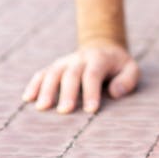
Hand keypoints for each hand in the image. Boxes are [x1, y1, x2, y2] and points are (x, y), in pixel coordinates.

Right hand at [21, 41, 138, 113]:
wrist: (103, 46)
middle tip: (65, 111)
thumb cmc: (118, 65)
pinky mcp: (56, 66)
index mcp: (99, 58)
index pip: (93, 74)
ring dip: (46, 89)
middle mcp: (80, 58)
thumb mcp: (130, 68)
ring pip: (53, 72)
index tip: (90, 110)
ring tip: (42, 107)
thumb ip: (127, 80)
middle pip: (71, 74)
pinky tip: (28, 98)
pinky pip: (42, 73)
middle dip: (68, 92)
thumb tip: (115, 92)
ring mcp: (65, 61)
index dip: (91, 92)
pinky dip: (34, 84)